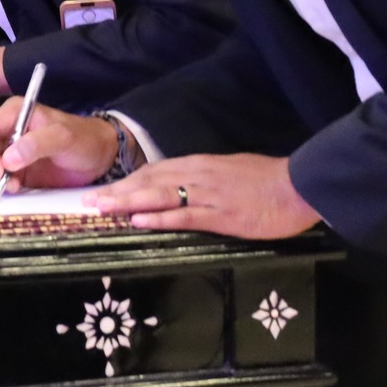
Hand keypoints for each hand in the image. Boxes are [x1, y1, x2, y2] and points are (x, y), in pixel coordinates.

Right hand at [0, 102, 123, 192]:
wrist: (98, 155)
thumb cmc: (84, 139)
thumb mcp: (64, 138)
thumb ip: (36, 144)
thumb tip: (8, 159)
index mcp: (15, 113)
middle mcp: (6, 129)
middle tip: (8, 183)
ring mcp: (6, 149)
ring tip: (15, 186)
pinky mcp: (11, 168)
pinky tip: (16, 187)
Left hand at [88, 154, 319, 238]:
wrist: (298, 186)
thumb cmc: (268, 181)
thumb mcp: (230, 172)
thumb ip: (204, 178)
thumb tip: (183, 187)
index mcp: (200, 165)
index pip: (155, 171)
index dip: (128, 181)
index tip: (105, 189)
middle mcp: (198, 176)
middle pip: (149, 181)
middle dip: (117, 191)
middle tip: (88, 200)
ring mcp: (207, 195)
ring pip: (159, 195)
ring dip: (127, 203)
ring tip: (101, 209)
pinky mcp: (221, 214)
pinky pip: (184, 215)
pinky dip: (159, 218)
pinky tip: (139, 221)